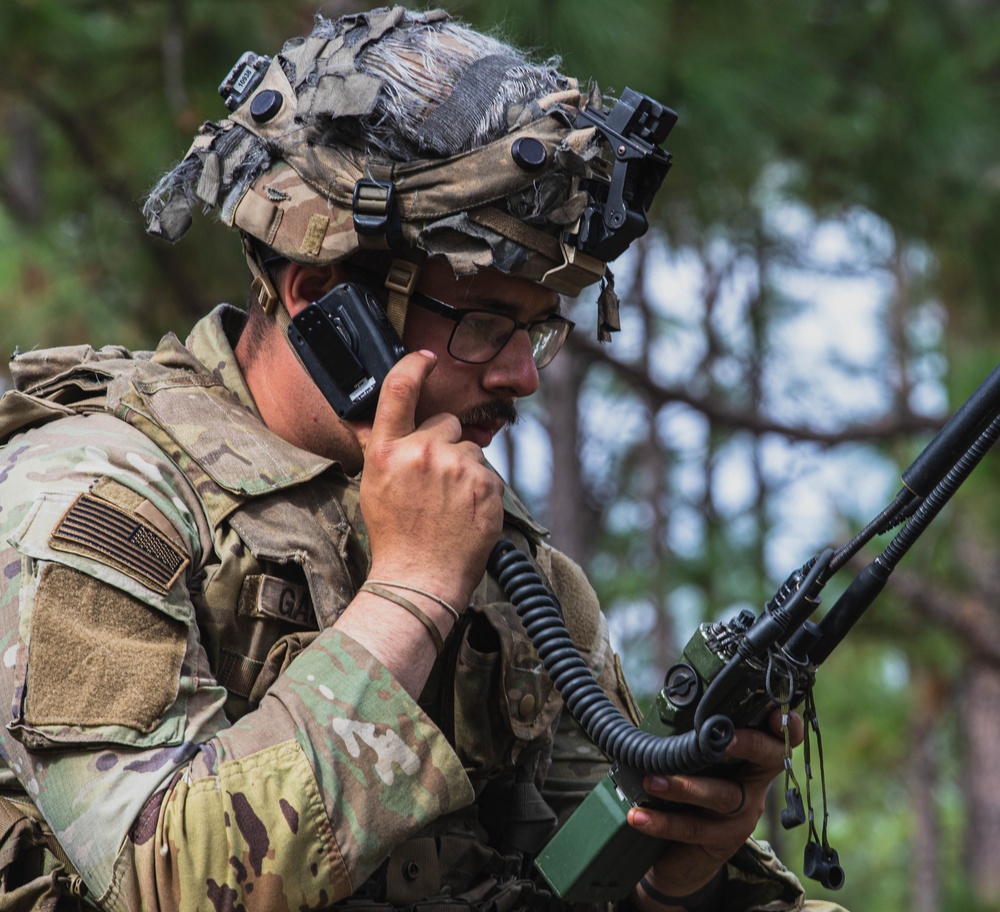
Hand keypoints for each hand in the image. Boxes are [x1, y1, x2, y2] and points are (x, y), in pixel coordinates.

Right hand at [351, 351, 504, 610]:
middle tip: (436, 481)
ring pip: (471, 449)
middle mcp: (422, 453)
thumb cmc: (395, 537)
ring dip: (465, 469)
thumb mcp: (373, 487)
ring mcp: (456, 468)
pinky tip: (467, 513)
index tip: (426, 359)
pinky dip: (482, 490)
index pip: (399, 391)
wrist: (420, 578)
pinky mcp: (485, 485)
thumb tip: (366, 421)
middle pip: (447, 422)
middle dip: (445, 443)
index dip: (414, 366)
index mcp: (388, 452)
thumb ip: (379, 449)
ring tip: (451, 504)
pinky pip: (489, 473)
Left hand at [627, 709, 803, 907]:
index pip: (778, 737)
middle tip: (723, 739)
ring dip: (685, 787)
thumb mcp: (691, 762)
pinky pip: (694, 829)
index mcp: (750, 757)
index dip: (786, 725)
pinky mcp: (723, 841)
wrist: (679, 856)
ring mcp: (742, 815)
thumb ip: (690, 738)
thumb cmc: (686, 791)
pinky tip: (639, 816)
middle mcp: (753, 784)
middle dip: (749, 745)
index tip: (775, 713)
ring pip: (723, 796)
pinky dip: (662, 822)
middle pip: (766, 760)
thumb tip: (665, 707)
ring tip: (652, 781)